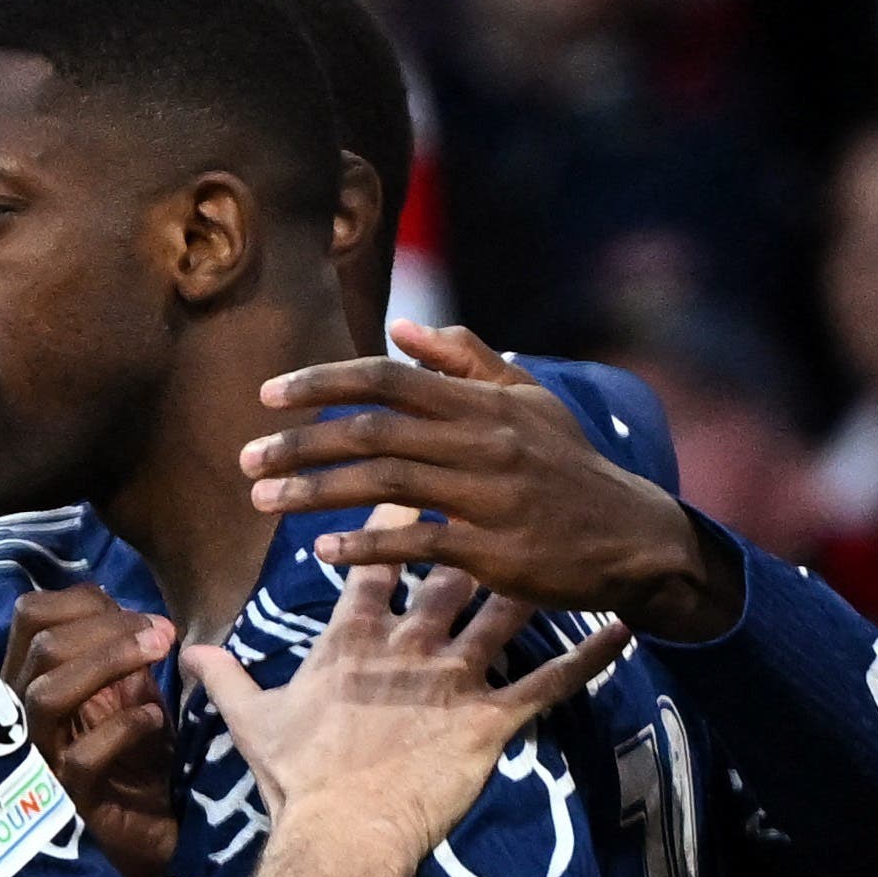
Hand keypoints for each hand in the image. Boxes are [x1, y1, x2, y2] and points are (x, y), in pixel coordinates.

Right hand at [0, 587, 179, 876]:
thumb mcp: (125, 693)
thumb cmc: (134, 760)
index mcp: (29, 682)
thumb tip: (121, 605)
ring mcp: (38, 761)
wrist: (147, 840)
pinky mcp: (67, 802)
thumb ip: (115, 653)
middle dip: (109, 627)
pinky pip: (83, 757)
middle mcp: (22, 718)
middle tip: (163, 633)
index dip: (83, 602)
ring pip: (47, 693)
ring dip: (109, 661)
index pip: (30, 616)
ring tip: (161, 654)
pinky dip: (125, 727)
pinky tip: (156, 719)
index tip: (139, 615)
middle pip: (41, 645)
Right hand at [183, 514, 628, 860]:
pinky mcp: (492, 722)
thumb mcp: (250, 721)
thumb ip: (223, 678)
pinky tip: (625, 627)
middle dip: (475, 527)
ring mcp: (453, 681)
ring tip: (567, 542)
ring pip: (503, 614)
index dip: (391, 518)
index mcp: (353, 641)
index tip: (410, 471)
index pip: (374, 563)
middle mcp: (408, 647)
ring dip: (535, 579)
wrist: (340, 833)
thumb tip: (184, 653)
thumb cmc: (297, 778)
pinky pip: (550, 684)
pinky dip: (590, 656)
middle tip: (503, 487)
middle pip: (448, 570)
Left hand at [240, 319, 743, 642]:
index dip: (322, 382)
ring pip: (383, 484)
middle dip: (299, 443)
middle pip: (371, 430)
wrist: (632, 536)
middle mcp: (480, 441)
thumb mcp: (528, 400)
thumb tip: (404, 326)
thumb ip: (465, 359)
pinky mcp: (495, 550)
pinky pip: (416, 544)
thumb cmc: (569, 465)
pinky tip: (323, 551)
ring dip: (315, 492)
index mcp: (480, 402)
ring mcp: (488, 496)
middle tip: (246, 458)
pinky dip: (365, 546)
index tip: (268, 395)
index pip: (385, 377)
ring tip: (264, 500)